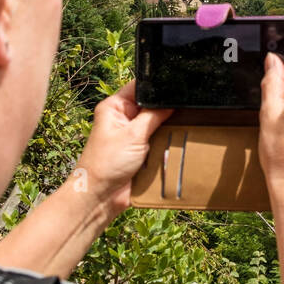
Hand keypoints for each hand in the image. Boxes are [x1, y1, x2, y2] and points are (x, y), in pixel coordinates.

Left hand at [73, 80, 171, 215]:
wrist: (101, 197)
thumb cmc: (106, 164)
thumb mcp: (133, 134)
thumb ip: (154, 115)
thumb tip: (172, 101)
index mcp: (115, 107)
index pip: (140, 87)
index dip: (158, 86)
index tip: (178, 86)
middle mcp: (125, 118)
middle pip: (153, 105)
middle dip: (167, 110)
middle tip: (183, 110)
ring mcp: (134, 135)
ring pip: (160, 124)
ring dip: (169, 128)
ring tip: (181, 127)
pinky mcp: (142, 151)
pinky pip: (161, 141)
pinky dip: (169, 143)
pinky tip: (179, 142)